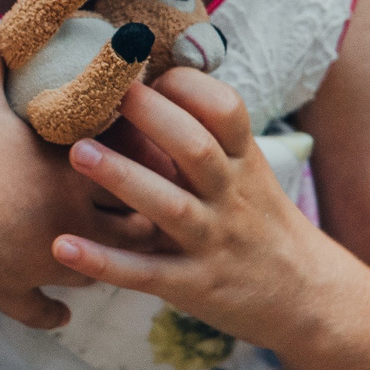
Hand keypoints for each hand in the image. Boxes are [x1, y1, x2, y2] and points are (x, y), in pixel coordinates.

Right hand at [0, 25, 157, 331]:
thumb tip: (4, 20)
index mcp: (71, 173)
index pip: (134, 171)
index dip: (143, 163)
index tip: (141, 155)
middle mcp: (68, 224)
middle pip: (132, 230)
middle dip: (137, 218)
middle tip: (133, 206)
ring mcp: (40, 266)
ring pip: (94, 272)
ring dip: (100, 261)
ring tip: (99, 249)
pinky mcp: (7, 294)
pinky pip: (43, 313)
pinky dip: (53, 312)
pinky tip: (60, 311)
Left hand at [51, 67, 327, 350]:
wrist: (306, 296)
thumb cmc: (260, 223)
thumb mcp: (249, 173)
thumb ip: (209, 137)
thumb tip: (152, 83)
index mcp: (244, 162)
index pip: (225, 110)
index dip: (186, 86)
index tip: (143, 73)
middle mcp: (231, 197)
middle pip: (195, 149)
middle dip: (151, 118)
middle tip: (104, 95)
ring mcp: (213, 242)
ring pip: (169, 207)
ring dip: (122, 177)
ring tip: (77, 152)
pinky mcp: (194, 286)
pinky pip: (146, 273)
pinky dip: (105, 261)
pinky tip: (63, 246)